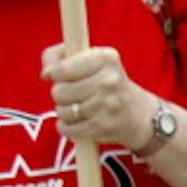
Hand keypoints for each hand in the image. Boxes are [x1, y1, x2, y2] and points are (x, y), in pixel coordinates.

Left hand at [42, 45, 158, 149]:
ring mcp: (108, 104)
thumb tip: (45, 74)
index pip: (61, 69)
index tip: (60, 77)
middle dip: (60, 95)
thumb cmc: (107, 83)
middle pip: (59, 91)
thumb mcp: (90, 60)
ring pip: (62, 111)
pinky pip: (69, 128)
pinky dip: (66, 127)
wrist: (141, 115)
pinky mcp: (104, 126)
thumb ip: (59, 57)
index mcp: (106, 58)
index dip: (54, 75)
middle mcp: (109, 80)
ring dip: (64, 112)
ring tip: (78, 108)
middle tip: (74, 95)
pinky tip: (76, 122)